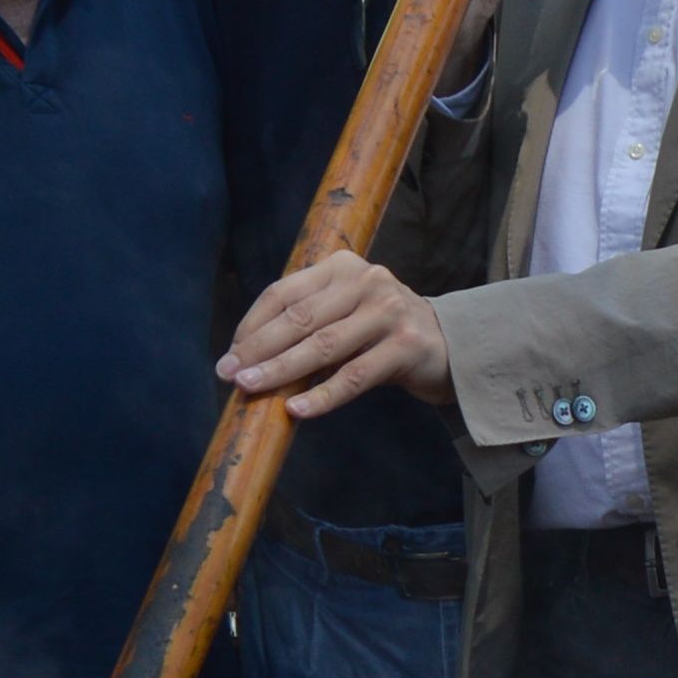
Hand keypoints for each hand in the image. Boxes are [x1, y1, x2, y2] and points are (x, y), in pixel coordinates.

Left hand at [222, 252, 453, 416]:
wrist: (448, 345)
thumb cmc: (381, 332)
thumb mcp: (344, 314)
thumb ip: (307, 325)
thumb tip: (248, 361)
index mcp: (342, 267)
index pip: (285, 293)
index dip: (253, 324)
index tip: (230, 354)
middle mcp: (366, 280)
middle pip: (300, 318)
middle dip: (259, 348)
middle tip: (229, 374)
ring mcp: (388, 311)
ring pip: (323, 345)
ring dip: (281, 370)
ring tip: (251, 388)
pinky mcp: (406, 345)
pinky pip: (355, 377)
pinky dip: (322, 396)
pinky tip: (296, 410)